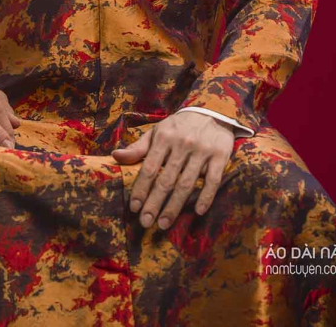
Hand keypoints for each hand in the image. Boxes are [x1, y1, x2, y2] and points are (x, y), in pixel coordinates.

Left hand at [111, 111, 233, 229]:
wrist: (212, 111)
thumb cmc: (179, 127)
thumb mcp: (157, 131)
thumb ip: (138, 147)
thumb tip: (115, 156)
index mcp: (164, 137)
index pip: (149, 168)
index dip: (141, 189)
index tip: (134, 208)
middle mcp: (182, 143)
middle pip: (166, 179)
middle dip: (154, 203)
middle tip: (146, 222)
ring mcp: (202, 150)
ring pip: (186, 183)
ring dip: (174, 206)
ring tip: (164, 223)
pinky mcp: (220, 155)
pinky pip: (213, 180)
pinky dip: (206, 197)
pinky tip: (198, 212)